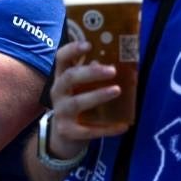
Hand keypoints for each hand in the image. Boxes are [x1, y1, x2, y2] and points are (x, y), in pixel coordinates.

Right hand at [47, 40, 127, 158]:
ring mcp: (61, 112)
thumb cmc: (77, 104)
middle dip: (91, 72)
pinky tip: (122, 126)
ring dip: (98, 95)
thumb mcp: (80, 88)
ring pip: (77, 102)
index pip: (61, 58)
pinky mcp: (68, 131)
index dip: (72, 49)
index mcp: (61, 77)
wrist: (64, 136)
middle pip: (69, 78)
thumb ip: (92, 75)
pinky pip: (89, 130)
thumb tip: (111, 64)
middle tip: (112, 70)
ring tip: (117, 90)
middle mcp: (58, 92)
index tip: (89, 44)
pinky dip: (107, 128)